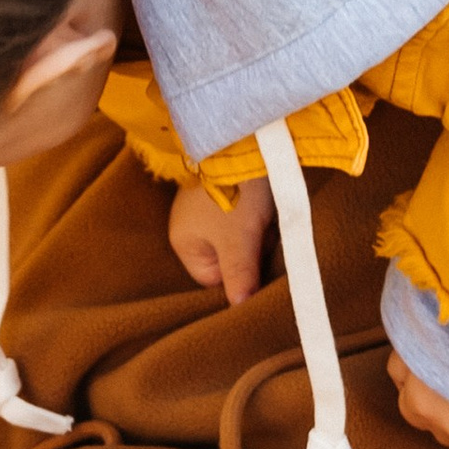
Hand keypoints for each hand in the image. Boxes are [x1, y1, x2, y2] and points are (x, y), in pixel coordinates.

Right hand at [170, 173, 274, 303]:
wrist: (245, 140)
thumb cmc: (235, 194)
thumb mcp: (239, 241)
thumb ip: (239, 277)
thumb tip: (239, 308)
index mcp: (183, 242)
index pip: (213, 280)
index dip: (239, 274)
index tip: (256, 257)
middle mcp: (189, 225)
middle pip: (227, 257)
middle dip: (250, 251)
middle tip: (263, 235)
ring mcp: (204, 205)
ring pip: (238, 237)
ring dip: (256, 231)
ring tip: (265, 216)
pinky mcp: (222, 189)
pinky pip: (242, 215)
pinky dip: (256, 213)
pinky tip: (264, 204)